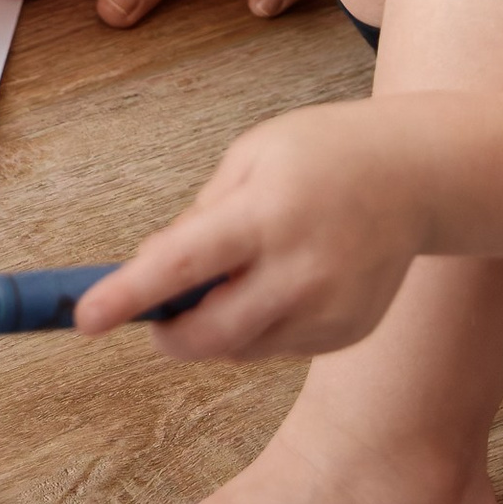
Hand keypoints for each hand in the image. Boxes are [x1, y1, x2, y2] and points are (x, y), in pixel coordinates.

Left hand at [77, 105, 425, 361]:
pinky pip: (276, 348)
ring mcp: (328, 309)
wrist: (418, 175)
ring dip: (213, 327)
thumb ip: (198, 216)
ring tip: (240, 271)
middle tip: (154, 314)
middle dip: (167, 332)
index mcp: (266, 212)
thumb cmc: (322, 154)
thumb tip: (151, 270)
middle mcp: (300, 270)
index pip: (181, 266)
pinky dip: (257, 327)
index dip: (127, 295)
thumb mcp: (250, 156)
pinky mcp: (346, 333)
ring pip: (238, 348)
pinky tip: (281, 283)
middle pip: (207, 333)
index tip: (83, 318)